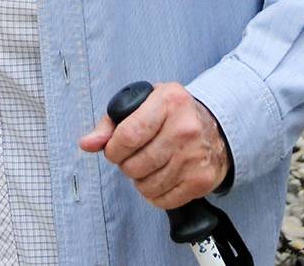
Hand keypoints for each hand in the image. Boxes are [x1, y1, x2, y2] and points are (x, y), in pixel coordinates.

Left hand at [78, 82, 230, 208]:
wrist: (216, 127)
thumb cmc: (173, 114)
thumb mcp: (143, 103)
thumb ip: (110, 123)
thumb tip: (86, 144)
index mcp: (168, 102)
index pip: (128, 135)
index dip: (113, 149)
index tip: (113, 150)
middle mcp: (185, 129)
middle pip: (136, 164)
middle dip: (125, 165)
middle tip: (132, 157)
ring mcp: (196, 157)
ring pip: (148, 185)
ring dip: (139, 180)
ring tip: (147, 166)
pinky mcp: (202, 180)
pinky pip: (164, 200)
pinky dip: (154, 195)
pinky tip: (159, 178)